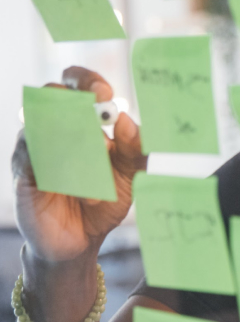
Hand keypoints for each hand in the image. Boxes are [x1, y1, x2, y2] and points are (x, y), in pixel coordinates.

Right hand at [12, 67, 146, 262]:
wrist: (82, 240)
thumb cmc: (105, 199)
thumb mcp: (130, 174)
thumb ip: (134, 148)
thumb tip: (127, 120)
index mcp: (83, 121)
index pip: (76, 84)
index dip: (87, 80)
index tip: (105, 92)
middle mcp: (54, 128)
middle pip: (53, 95)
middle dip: (78, 102)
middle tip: (99, 116)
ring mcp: (35, 147)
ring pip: (45, 124)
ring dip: (76, 145)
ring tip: (96, 169)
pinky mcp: (24, 172)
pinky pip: (34, 156)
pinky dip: (60, 167)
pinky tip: (79, 185)